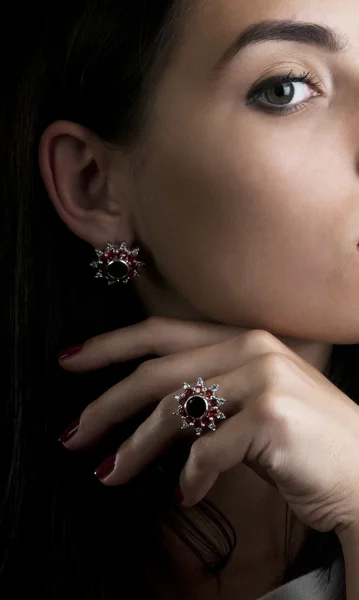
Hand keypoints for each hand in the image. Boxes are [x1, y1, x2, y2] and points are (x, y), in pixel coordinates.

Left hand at [58, 317, 358, 537]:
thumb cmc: (305, 442)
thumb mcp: (253, 403)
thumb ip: (207, 394)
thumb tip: (148, 416)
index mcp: (243, 338)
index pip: (161, 333)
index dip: (110, 346)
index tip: (70, 361)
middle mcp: (252, 348)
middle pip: (157, 373)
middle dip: (106, 406)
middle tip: (72, 434)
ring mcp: (263, 379)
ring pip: (174, 411)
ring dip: (135, 448)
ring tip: (109, 474)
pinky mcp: (271, 418)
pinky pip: (207, 452)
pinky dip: (190, 478)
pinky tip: (187, 495)